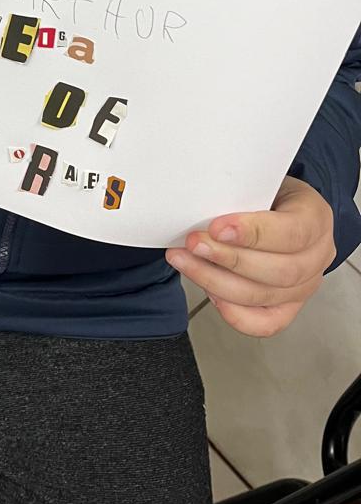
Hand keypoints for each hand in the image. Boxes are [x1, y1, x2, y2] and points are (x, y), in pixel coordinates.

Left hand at [166, 175, 335, 336]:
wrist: (281, 209)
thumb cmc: (268, 194)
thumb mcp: (261, 181)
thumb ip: (242, 193)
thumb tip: (202, 207)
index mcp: (315, 218)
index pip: (291, 232)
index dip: (253, 233)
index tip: (217, 228)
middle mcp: (317, 257)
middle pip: (279, 271)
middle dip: (229, 259)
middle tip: (194, 244)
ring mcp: (306, 286)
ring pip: (265, 296)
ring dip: (217, 281)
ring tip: (185, 261)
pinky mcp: (289, 306)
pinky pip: (266, 322)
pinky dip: (236, 314)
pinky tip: (210, 294)